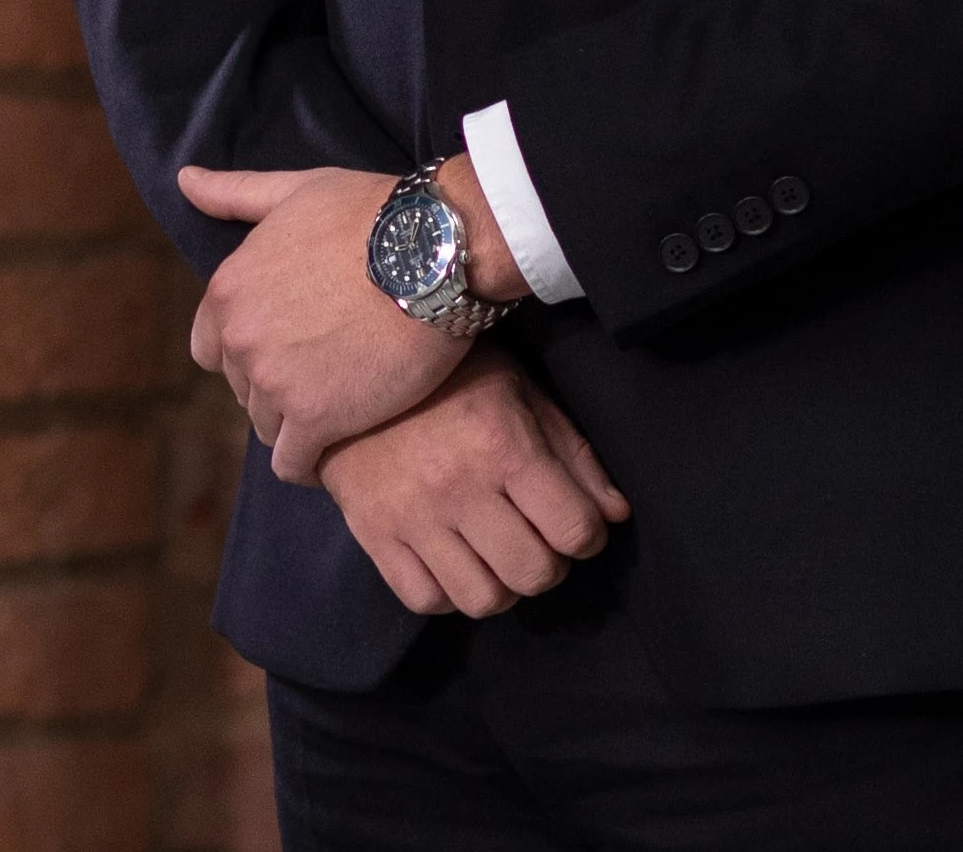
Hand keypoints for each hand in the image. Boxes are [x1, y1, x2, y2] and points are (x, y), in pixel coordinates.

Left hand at [180, 163, 466, 483]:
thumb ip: (234, 194)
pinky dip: (309, 465)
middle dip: (275, 388)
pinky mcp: (317, 418)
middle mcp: (240, 339)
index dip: (246, 354)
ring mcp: (275, 382)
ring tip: (335, 415)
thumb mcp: (293, 192)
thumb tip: (184, 180)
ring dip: (295, 425)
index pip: (211, 349)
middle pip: (243, 389)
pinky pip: (294, 462)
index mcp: (227, 290)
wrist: (433, 252)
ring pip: (268, 426)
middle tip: (321, 382)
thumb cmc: (368, 214)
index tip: (285, 353)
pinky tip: (332, 456)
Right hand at [316, 346, 629, 617]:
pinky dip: (446, 592)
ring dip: (501, 585)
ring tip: (494, 556)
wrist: (347, 364)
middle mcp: (457, 486)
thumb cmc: (447, 375)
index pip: (575, 530)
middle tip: (536, 540)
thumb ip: (572, 452)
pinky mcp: (371, 530)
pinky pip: (423, 599)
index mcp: (502, 444)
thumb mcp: (518, 391)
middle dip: (548, 564)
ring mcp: (410, 514)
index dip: (586, 534)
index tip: (574, 522)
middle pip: (534, 573)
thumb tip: (615, 515)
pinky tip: (451, 562)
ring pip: (482, 599)